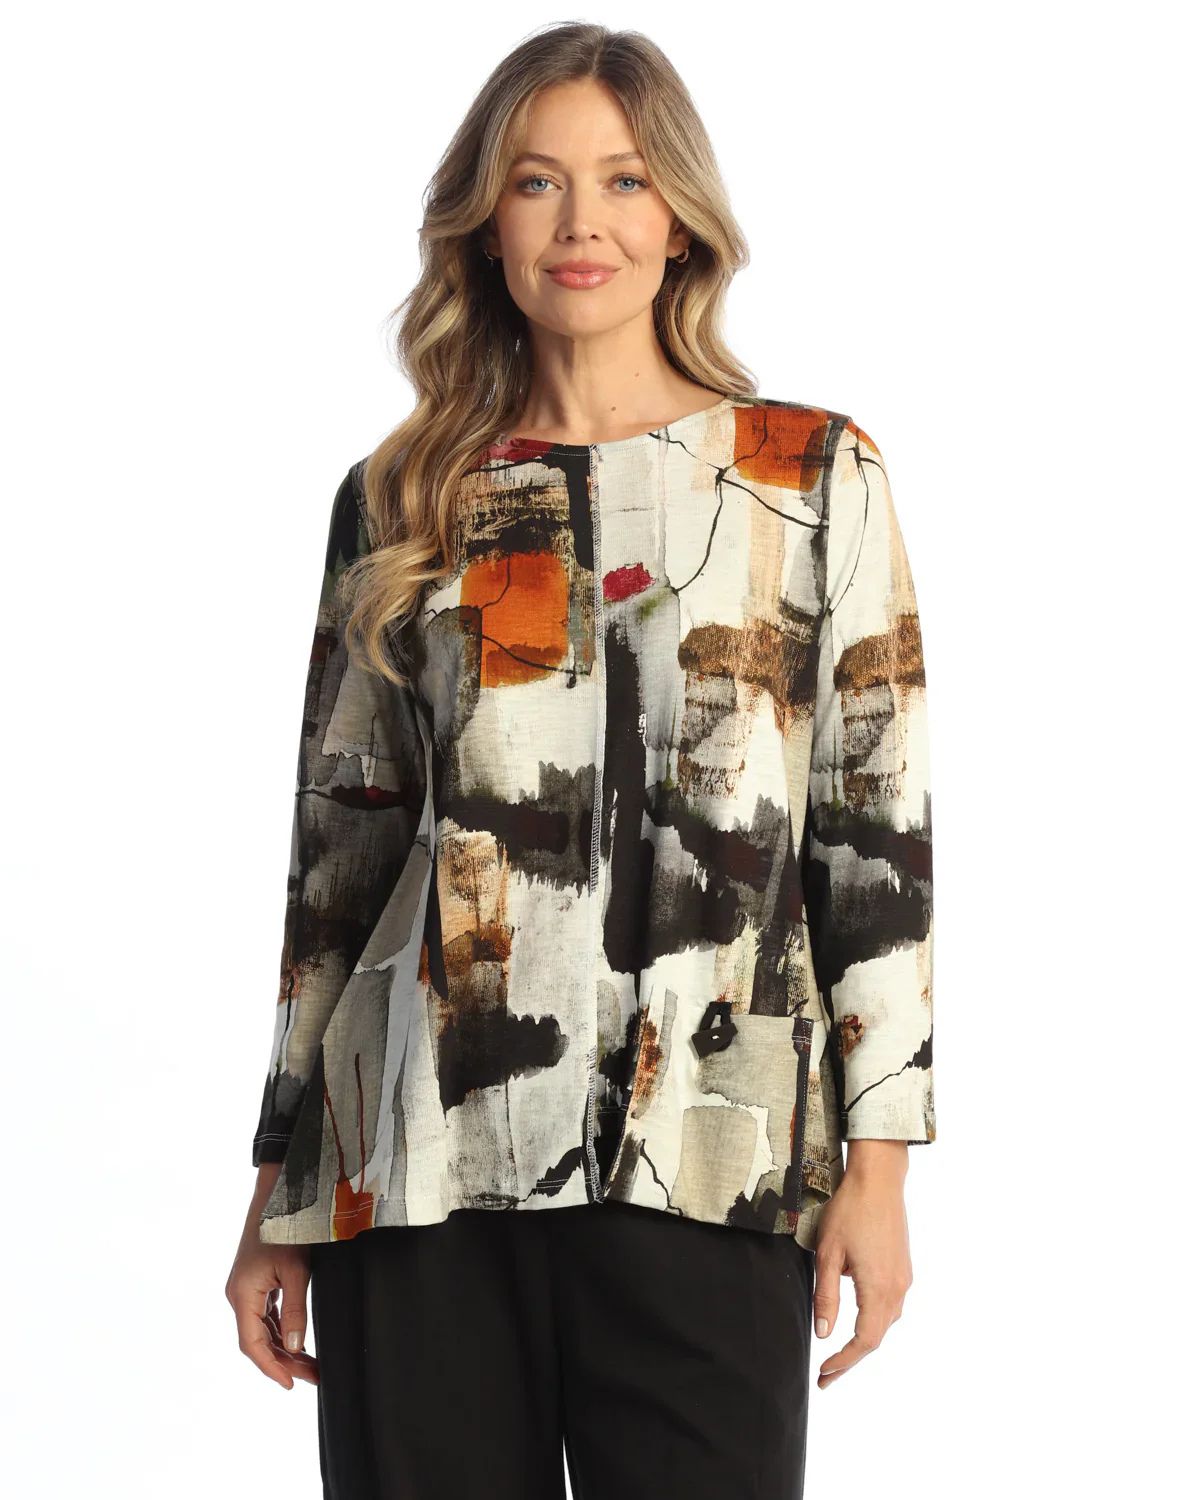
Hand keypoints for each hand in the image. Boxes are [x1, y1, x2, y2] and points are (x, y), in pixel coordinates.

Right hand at [226, 1167, 319, 1388]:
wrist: (278, 1195)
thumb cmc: (286, 1228)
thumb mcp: (296, 1271)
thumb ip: (295, 1310)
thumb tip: (295, 1346)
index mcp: (243, 1295)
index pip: (253, 1345)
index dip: (271, 1367)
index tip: (290, 1385)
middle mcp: (239, 1295)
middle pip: (258, 1340)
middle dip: (284, 1361)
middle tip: (313, 1376)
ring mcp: (246, 1288)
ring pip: (262, 1329)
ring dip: (284, 1347)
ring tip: (311, 1364)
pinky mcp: (255, 1282)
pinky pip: (265, 1315)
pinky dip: (280, 1329)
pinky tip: (297, 1339)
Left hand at [811, 1140, 912, 1388]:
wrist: (879, 1180)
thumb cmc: (849, 1211)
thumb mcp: (828, 1254)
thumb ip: (827, 1297)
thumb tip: (824, 1334)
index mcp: (878, 1289)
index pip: (864, 1341)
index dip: (844, 1363)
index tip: (824, 1375)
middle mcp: (898, 1288)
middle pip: (876, 1336)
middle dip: (851, 1359)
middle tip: (826, 1375)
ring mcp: (904, 1278)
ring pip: (885, 1322)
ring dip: (863, 1340)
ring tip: (838, 1353)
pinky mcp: (903, 1267)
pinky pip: (890, 1304)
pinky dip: (873, 1319)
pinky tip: (857, 1318)